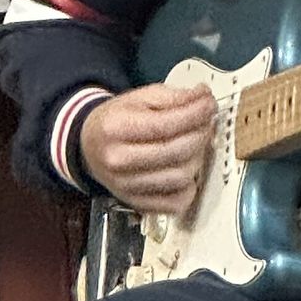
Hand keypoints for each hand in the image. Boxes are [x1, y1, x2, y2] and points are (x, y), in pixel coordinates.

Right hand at [79, 83, 214, 213]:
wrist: (90, 146)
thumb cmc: (117, 121)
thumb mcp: (139, 98)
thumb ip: (173, 97)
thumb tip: (203, 99)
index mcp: (115, 129)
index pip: (165, 125)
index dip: (196, 114)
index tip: (209, 105)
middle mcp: (118, 161)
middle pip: (176, 152)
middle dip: (200, 134)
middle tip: (205, 123)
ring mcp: (127, 187)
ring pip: (181, 177)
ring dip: (198, 159)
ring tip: (194, 145)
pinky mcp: (139, 204)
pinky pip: (178, 202)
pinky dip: (190, 186)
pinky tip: (184, 169)